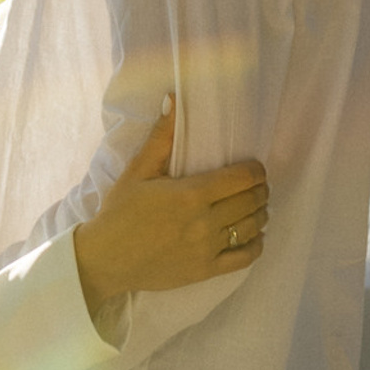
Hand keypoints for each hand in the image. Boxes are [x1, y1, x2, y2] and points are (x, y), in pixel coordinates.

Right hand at [71, 101, 269, 319]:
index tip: (256, 167)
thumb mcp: (137, 170)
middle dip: (260, 190)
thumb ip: (161, 137)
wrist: (108, 257)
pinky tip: (256, 236)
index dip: (255, 171)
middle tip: (259, 184)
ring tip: (258, 206)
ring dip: (260, 214)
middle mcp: (205, 221)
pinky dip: (256, 245)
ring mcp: (208, 248)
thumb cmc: (121, 210)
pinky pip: (244, 258)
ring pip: (250, 228)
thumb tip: (173, 99)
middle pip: (249, 202)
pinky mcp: (207, 270)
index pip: (239, 179)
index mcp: (190, 193)